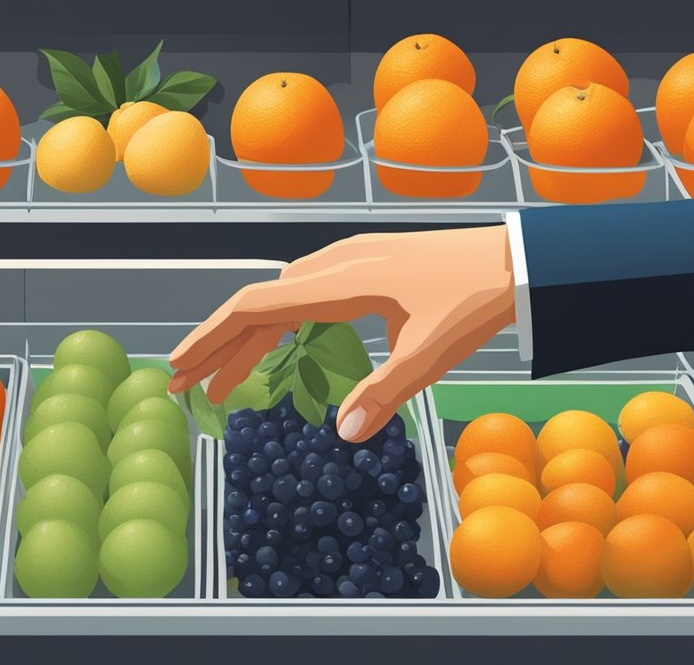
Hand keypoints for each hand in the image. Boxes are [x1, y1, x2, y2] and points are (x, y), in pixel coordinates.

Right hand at [169, 226, 516, 441]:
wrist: (515, 259)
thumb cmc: (475, 300)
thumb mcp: (430, 353)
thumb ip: (385, 393)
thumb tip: (343, 435)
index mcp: (341, 280)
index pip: (255, 306)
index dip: (211, 338)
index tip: (179, 368)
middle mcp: (335, 262)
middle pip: (258, 304)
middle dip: (217, 346)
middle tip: (185, 387)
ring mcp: (349, 258)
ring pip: (279, 298)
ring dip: (248, 338)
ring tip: (224, 381)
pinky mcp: (365, 262)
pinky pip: (303, 292)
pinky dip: (277, 322)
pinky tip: (276, 343)